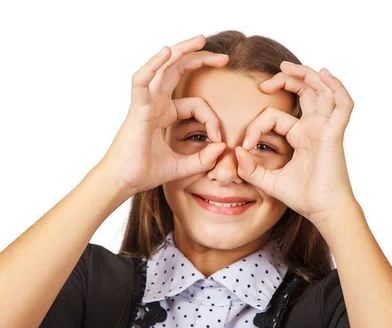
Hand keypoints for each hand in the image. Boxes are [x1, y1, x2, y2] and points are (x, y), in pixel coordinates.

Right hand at [97, 34, 228, 195]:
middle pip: (178, 71)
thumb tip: (222, 148)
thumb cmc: (145, 172)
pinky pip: (142, 80)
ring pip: (163, 67)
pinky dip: (153, 65)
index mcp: (165, 114)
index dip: (212, 120)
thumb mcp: (183, 166)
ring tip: (201, 39)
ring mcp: (145, 102)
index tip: (219, 140)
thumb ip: (203, 159)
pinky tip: (166, 52)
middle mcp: (155, 103)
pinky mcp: (137, 108)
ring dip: (181, 51)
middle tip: (223, 58)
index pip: (197, 105)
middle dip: (200, 60)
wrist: (124, 182)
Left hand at [234, 61, 356, 226]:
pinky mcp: (334, 134)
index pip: (276, 116)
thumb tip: (236, 152)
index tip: (243, 144)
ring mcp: (326, 129)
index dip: (256, 125)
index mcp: (302, 136)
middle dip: (287, 79)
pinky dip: (337, 87)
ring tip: (287, 66)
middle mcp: (315, 128)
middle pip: (306, 91)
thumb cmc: (303, 197)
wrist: (323, 211)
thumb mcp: (270, 181)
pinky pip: (343, 104)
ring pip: (323, 90)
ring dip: (307, 74)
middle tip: (266, 80)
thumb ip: (251, 169)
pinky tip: (325, 73)